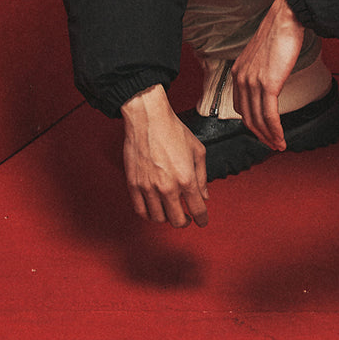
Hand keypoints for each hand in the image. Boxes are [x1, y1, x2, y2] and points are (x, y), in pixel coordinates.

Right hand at [120, 83, 208, 227]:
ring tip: (170, 211)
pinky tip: (154, 209)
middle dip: (185, 221)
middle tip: (187, 218)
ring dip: (167, 218)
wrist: (148, 118)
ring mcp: (149, 188)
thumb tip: (204, 195)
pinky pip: (140, 210)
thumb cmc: (173, 130)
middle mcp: (167, 187)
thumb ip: (202, 176)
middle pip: (177, 220)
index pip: (197, 210)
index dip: (202, 219)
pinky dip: (149, 215)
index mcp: (186, 179)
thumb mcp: (198, 150)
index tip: (202, 221)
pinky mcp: (134, 185)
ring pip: (158, 218)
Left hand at [231, 0, 304, 151]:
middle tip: (272, 144)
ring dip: (269, 137)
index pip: (240, 107)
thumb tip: (268, 87)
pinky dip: (275, 130)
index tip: (262, 132)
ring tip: (279, 145)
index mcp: (238, 73)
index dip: (251, 124)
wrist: (285, 19)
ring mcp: (253, 82)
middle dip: (260, 135)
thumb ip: (259, 73)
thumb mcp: (261, 57)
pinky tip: (281, 138)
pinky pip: (269, 115)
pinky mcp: (268, 84)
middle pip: (247, 117)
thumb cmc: (278, 34)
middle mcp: (241, 79)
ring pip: (258, 120)